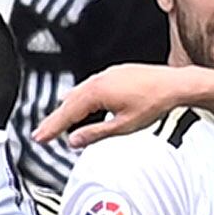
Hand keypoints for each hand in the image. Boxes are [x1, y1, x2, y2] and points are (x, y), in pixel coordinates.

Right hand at [34, 63, 197, 149]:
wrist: (174, 84)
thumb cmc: (154, 102)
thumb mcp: (123, 126)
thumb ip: (95, 134)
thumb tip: (75, 141)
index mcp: (97, 92)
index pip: (67, 113)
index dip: (51, 127)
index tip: (39, 138)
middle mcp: (99, 80)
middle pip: (69, 102)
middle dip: (55, 119)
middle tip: (42, 134)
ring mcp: (107, 75)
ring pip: (79, 92)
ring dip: (67, 108)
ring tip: (56, 122)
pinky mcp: (115, 74)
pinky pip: (90, 86)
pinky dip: (81, 98)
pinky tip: (81, 104)